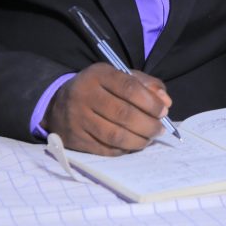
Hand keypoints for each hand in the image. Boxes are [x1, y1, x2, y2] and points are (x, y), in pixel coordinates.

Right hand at [43, 63, 172, 154]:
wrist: (59, 105)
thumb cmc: (99, 89)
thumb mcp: (120, 77)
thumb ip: (146, 85)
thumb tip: (166, 102)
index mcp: (98, 75)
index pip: (129, 88)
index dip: (150, 102)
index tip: (163, 111)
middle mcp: (84, 95)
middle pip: (123, 114)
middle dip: (148, 125)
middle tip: (160, 129)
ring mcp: (77, 119)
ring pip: (115, 135)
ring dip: (139, 140)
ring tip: (149, 138)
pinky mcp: (75, 139)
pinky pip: (106, 149)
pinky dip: (124, 149)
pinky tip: (132, 144)